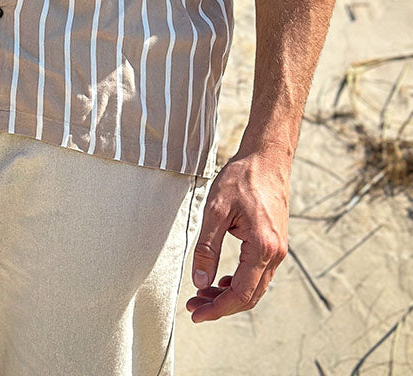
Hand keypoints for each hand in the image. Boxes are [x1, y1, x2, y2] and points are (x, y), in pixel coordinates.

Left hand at [185, 148, 289, 322]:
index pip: (240, 293)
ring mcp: (279, 250)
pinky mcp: (275, 244)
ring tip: (202, 293)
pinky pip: (259, 274)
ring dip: (229, 296)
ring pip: (254, 287)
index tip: (196, 314)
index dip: (217, 309)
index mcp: (263, 247)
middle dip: (220, 306)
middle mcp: (276, 254)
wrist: (267, 159)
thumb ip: (207, 248)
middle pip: (249, 296)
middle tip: (193, 305)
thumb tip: (199, 281)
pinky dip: (239, 282)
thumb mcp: (216, 210)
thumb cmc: (242, 178)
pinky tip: (221, 280)